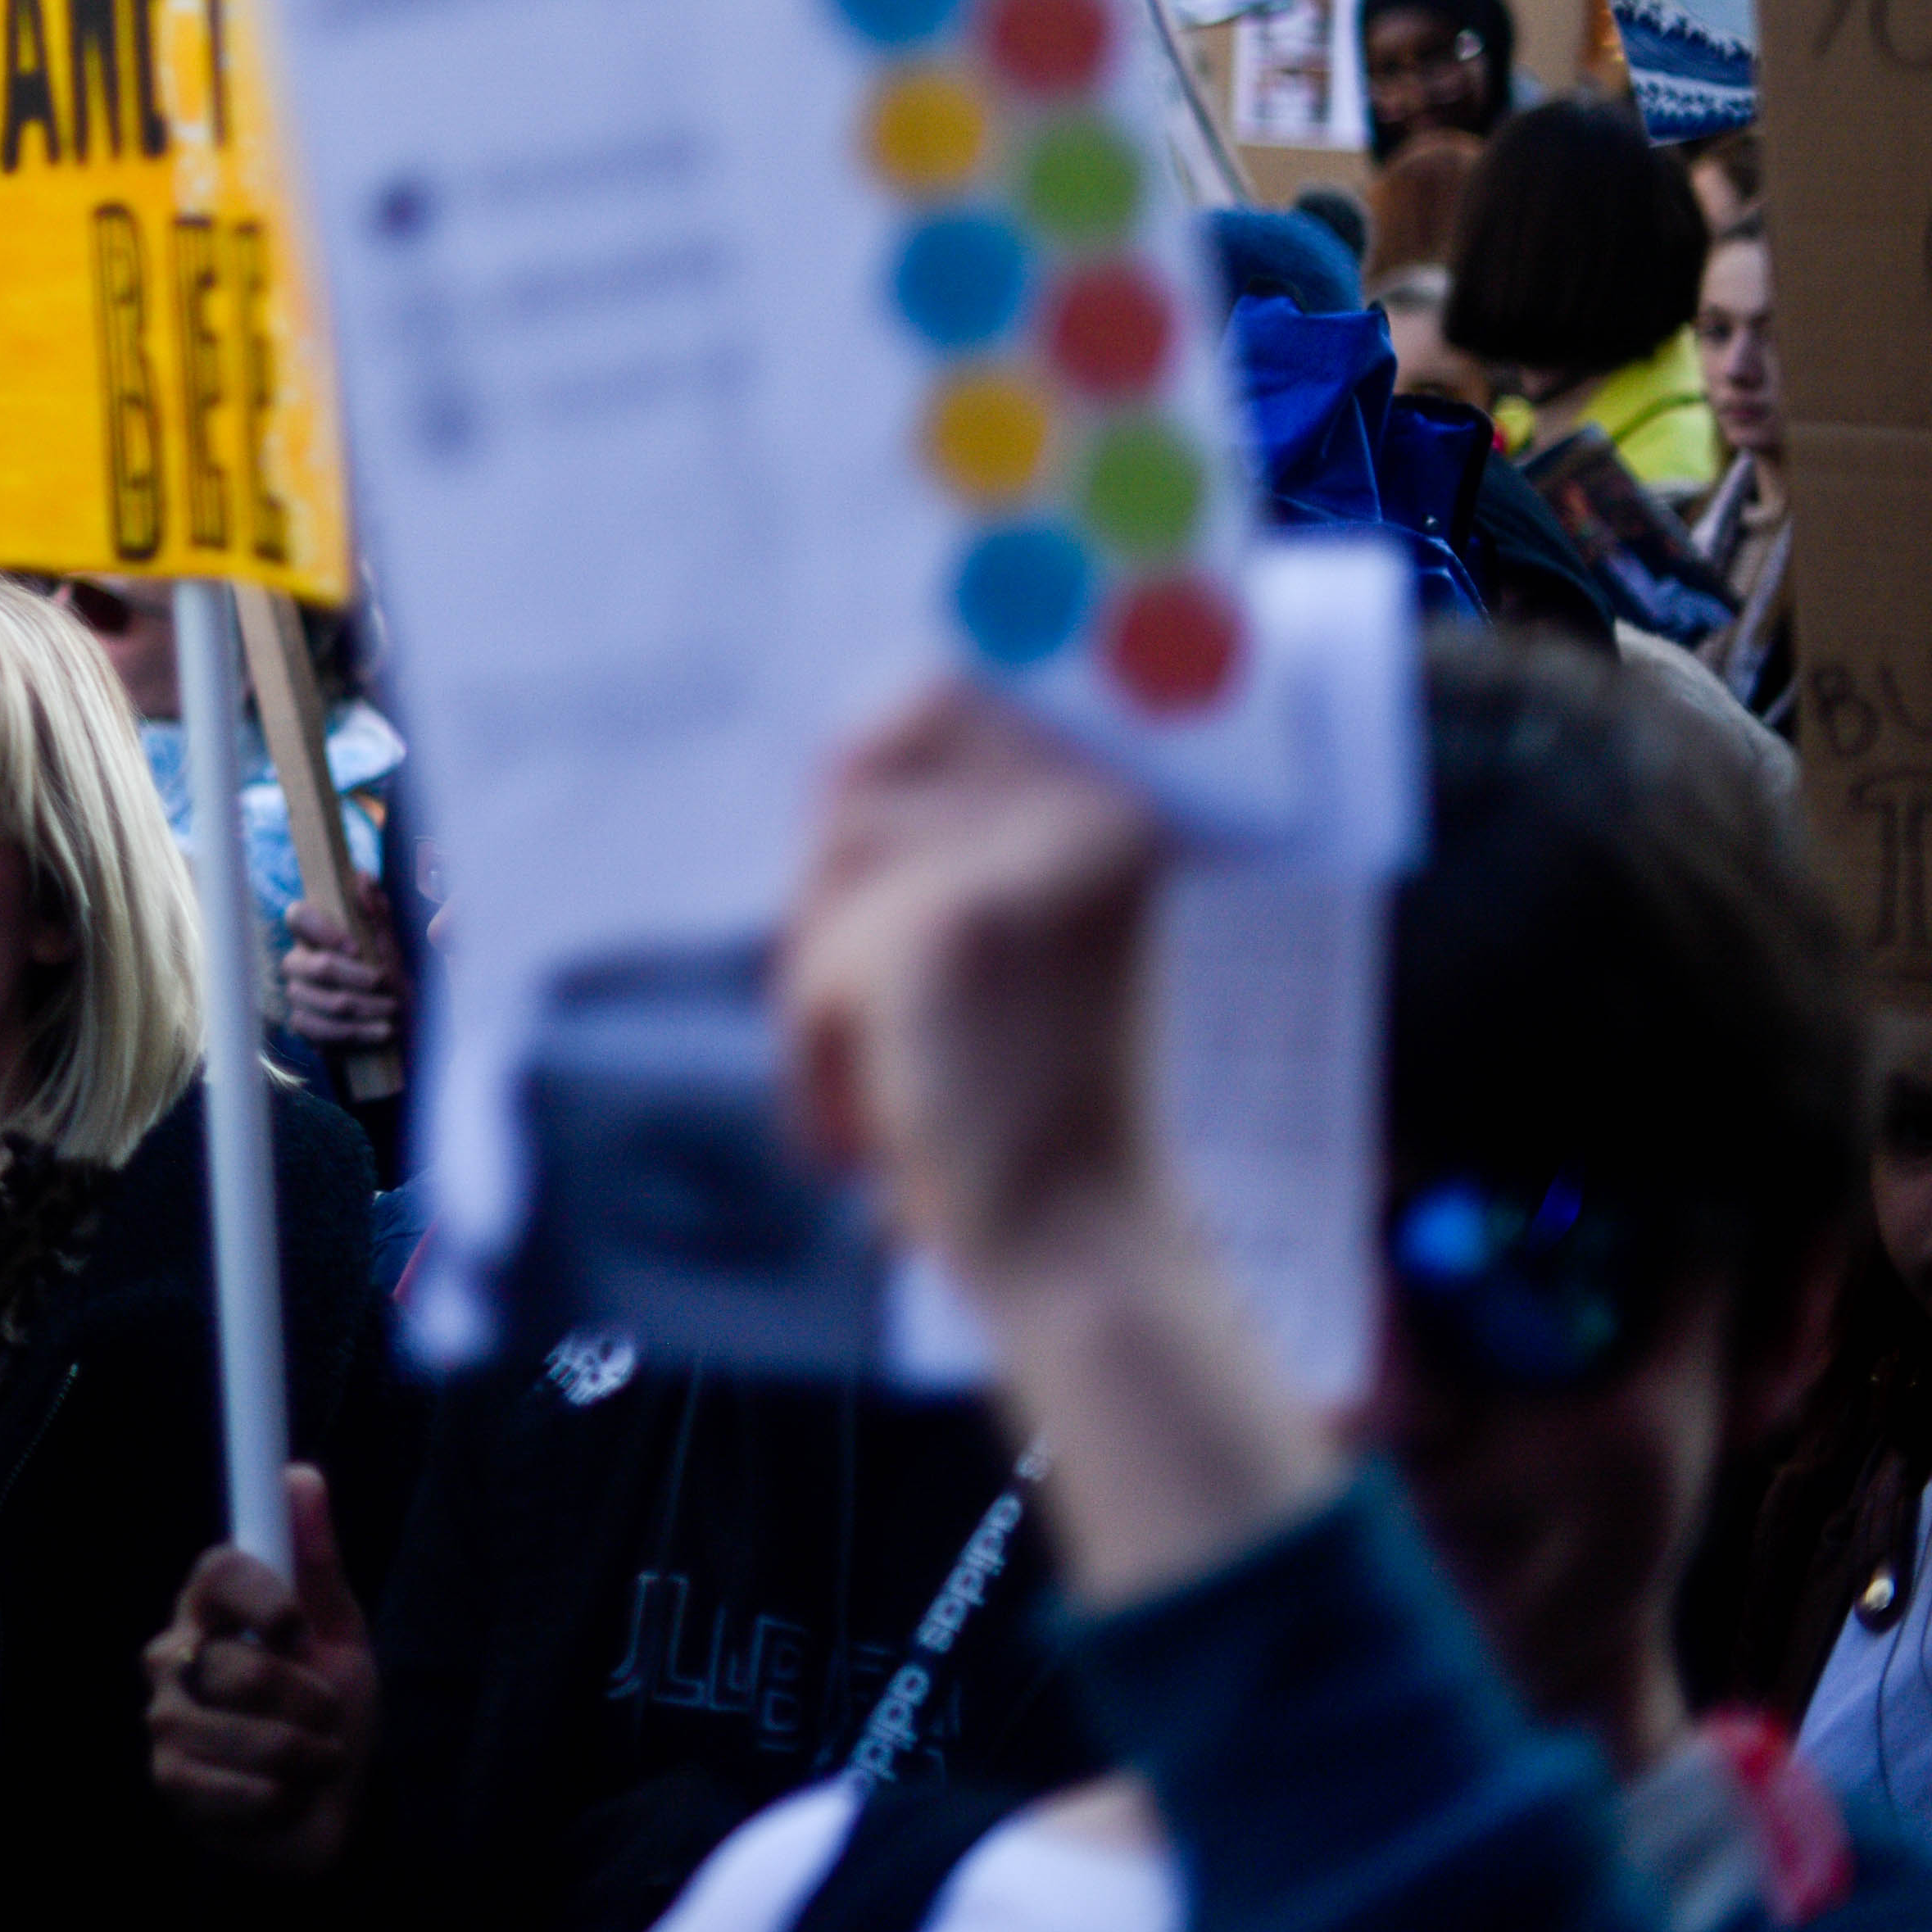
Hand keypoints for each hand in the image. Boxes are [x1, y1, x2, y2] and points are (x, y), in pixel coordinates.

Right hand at [145, 1464, 373, 1873]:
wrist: (330, 1806)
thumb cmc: (329, 1710)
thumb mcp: (337, 1634)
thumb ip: (315, 1562)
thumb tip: (301, 1475)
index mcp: (210, 1608)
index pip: (219, 1572)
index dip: (264, 1597)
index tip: (299, 1628)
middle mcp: (173, 1655)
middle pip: (242, 1666)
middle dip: (310, 1702)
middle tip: (323, 1715)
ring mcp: (166, 1720)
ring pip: (251, 1735)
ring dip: (308, 1756)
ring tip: (311, 1760)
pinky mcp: (171, 1782)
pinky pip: (245, 1789)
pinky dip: (287, 1799)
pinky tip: (284, 1796)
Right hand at [278, 899, 403, 1058]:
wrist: (400, 1027)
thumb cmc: (392, 978)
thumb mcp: (390, 945)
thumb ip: (377, 913)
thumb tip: (363, 876)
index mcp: (315, 933)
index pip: (296, 915)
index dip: (322, 930)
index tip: (356, 947)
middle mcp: (298, 960)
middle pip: (314, 966)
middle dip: (357, 979)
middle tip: (388, 985)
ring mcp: (298, 994)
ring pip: (319, 1002)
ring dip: (363, 1009)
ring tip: (393, 1013)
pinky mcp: (303, 1026)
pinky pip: (318, 1031)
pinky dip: (355, 1034)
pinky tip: (380, 1033)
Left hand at [777, 681, 1326, 1615]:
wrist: (1084, 1237)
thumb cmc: (1044, 1108)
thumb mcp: (1027, 941)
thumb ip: (958, 846)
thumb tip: (842, 758)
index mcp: (1117, 808)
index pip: (947, 694)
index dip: (870, 750)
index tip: (837, 793)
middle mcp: (1087, 809)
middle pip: (861, 777)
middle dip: (827, 886)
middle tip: (834, 1001)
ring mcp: (1024, 859)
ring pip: (831, 870)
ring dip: (817, 982)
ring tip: (863, 1084)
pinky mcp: (953, 924)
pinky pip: (820, 954)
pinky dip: (815, 1046)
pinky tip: (859, 1124)